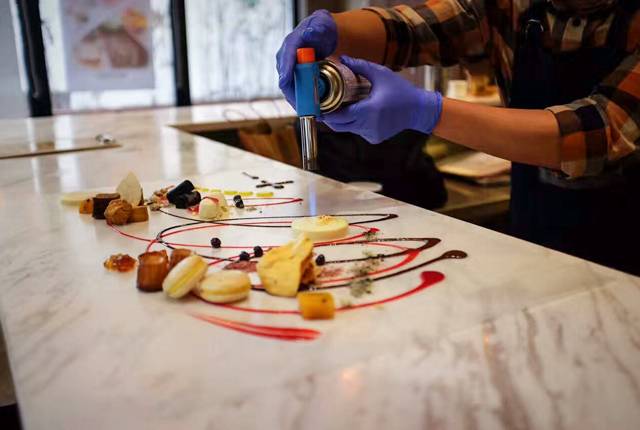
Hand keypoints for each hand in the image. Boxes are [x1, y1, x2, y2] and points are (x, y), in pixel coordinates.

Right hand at [276, 10, 336, 106]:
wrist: (322, 35)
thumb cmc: (321, 29)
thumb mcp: (320, 25)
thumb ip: (316, 29)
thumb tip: (309, 34)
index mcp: (291, 43)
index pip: (286, 58)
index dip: (286, 70)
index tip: (285, 82)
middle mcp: (286, 57)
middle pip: (285, 78)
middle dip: (292, 93)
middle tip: (302, 105)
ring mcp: (289, 68)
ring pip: (289, 87)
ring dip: (297, 100)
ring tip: (307, 111)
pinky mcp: (294, 76)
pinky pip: (295, 90)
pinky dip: (301, 100)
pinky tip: (309, 109)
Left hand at [322, 56, 442, 143]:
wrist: (418, 110)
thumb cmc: (401, 91)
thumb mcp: (381, 74)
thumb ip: (360, 66)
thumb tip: (342, 58)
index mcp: (368, 110)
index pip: (338, 116)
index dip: (325, 113)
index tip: (317, 106)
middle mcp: (368, 125)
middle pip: (339, 125)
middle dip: (330, 117)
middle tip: (322, 106)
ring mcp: (371, 134)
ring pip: (348, 129)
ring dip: (343, 119)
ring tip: (341, 106)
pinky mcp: (374, 138)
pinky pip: (358, 131)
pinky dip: (355, 123)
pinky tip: (361, 113)